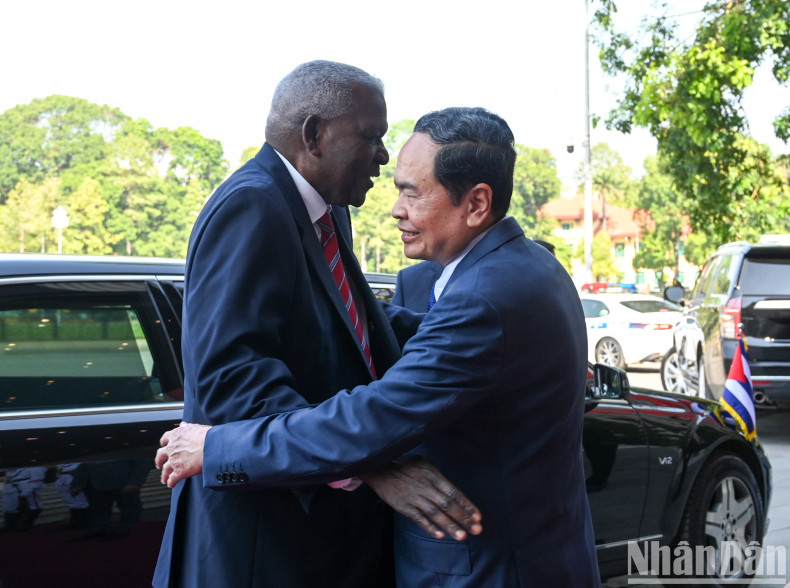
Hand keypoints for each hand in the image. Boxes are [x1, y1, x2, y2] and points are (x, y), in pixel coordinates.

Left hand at [155, 421, 210, 487]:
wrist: (212, 446)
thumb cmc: (207, 436)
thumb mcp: (195, 427)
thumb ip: (187, 427)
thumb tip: (182, 424)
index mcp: (175, 436)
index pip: (165, 439)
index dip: (164, 443)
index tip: (164, 445)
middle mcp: (172, 448)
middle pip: (160, 456)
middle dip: (159, 461)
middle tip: (159, 464)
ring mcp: (174, 460)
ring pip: (165, 470)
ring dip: (164, 475)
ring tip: (164, 479)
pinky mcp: (179, 472)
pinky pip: (172, 479)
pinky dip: (171, 482)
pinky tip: (171, 484)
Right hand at [359, 455, 481, 540]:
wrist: (380, 469)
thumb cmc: (404, 466)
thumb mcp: (424, 463)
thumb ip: (438, 476)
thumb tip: (453, 492)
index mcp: (433, 475)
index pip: (454, 492)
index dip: (467, 505)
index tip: (478, 517)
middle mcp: (426, 486)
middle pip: (448, 504)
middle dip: (464, 518)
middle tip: (477, 530)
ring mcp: (415, 497)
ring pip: (436, 513)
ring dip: (450, 525)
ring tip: (462, 536)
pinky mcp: (404, 506)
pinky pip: (419, 518)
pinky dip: (430, 527)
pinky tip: (440, 536)